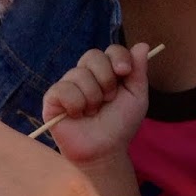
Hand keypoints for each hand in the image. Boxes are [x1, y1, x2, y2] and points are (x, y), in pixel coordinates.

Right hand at [40, 44, 150, 165]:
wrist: (105, 150)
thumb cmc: (120, 125)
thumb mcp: (136, 97)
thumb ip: (138, 71)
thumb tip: (142, 45)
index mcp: (106, 72)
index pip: (110, 50)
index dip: (118, 57)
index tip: (125, 72)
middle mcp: (85, 75)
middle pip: (92, 55)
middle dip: (106, 79)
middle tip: (109, 99)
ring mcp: (68, 85)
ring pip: (79, 74)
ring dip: (92, 98)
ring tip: (92, 112)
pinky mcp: (52, 98)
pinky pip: (63, 89)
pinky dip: (75, 104)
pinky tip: (77, 115)